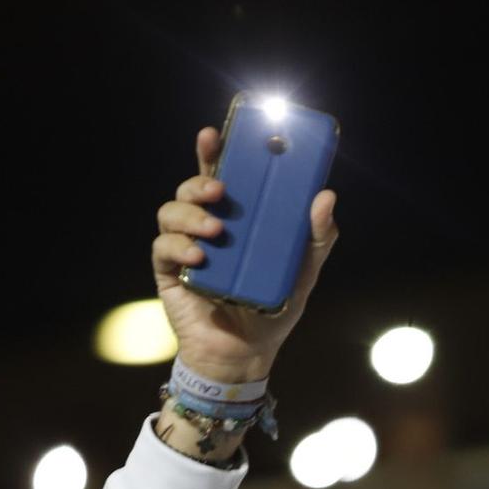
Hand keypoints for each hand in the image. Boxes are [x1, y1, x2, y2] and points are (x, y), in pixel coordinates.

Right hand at [151, 127, 338, 384]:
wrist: (247, 354)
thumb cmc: (272, 308)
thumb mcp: (303, 271)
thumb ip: (317, 237)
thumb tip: (326, 196)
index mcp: (234, 218)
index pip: (219, 176)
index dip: (212, 152)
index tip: (214, 134)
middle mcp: (205, 226)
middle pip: (190, 187)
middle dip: (200, 180)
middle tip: (221, 191)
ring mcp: (184, 248)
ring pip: (170, 212)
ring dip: (191, 215)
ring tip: (215, 231)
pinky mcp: (169, 273)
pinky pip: (163, 249)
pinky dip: (179, 248)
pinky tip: (200, 258)